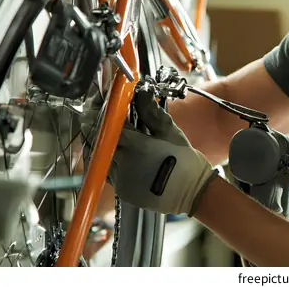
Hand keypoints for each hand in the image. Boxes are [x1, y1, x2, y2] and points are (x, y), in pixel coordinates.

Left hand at [80, 83, 217, 216]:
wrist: (193, 194)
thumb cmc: (186, 164)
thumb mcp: (171, 134)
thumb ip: (152, 114)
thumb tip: (141, 94)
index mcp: (136, 146)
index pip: (107, 124)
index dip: (100, 110)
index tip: (99, 101)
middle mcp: (124, 164)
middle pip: (97, 140)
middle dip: (95, 124)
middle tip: (100, 113)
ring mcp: (121, 180)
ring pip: (99, 156)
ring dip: (101, 142)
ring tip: (110, 132)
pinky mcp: (122, 191)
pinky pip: (107, 171)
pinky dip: (108, 159)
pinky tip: (120, 153)